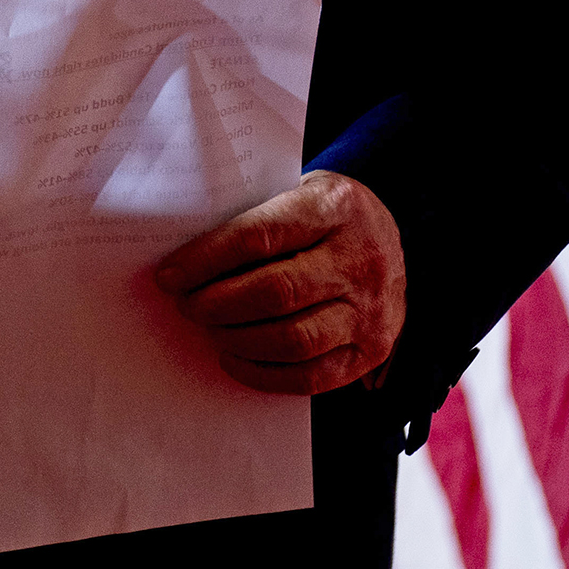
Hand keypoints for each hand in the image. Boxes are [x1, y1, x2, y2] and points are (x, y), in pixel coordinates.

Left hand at [154, 171, 405, 396]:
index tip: (170, 275)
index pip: (261, 236)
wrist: (397, 244)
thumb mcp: (303, 192)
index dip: (208, 259)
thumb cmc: (331, 217)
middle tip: (187, 305)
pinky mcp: (371, 349)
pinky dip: (263, 374)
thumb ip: (258, 217)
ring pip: (292, 339)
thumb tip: (188, 258)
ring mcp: (371, 309)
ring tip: (211, 329)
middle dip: (217, 304)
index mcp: (337, 207)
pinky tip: (235, 357)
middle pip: (275, 292)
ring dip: (237, 339)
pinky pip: (310, 377)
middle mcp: (360, 259)